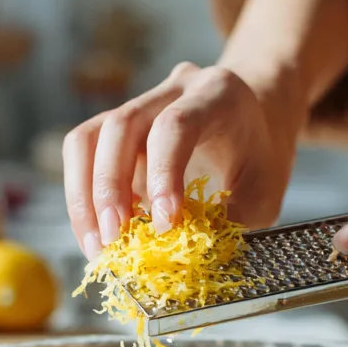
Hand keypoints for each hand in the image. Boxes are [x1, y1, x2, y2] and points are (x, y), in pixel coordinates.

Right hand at [62, 62, 300, 257]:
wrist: (255, 122)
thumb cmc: (260, 157)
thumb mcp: (264, 190)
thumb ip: (231, 219)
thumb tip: (187, 256)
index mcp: (216, 95)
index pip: (176, 125)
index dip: (163, 174)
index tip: (164, 224)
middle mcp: (172, 90)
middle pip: (121, 125)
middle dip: (110, 188)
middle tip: (114, 240)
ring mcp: (138, 104)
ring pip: (89, 137)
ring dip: (84, 195)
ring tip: (96, 243)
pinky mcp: (115, 128)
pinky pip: (83, 154)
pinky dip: (83, 196)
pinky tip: (97, 231)